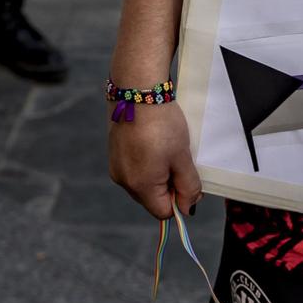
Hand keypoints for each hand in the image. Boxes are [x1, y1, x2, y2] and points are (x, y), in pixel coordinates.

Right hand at [108, 98, 199, 219]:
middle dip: (168, 185)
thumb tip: (187, 208)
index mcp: (141, 186)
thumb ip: (188, 186)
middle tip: (178, 159)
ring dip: (157, 172)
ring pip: (143, 183)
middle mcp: (123, 180)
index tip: (187, 178)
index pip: (163, 211)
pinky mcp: (114, 153)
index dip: (179, 200)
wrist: (137, 90)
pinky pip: (134, 168)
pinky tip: (152, 142)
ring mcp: (116, 166)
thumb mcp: (182, 157)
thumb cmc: (161, 124)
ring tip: (164, 147)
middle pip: (152, 198)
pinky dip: (146, 161)